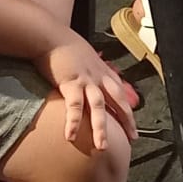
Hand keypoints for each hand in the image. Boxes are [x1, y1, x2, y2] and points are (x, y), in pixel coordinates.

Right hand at [35, 32, 137, 146]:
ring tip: (102, 146)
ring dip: (101, 128)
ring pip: (99, 106)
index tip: (132, 122)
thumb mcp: (83, 55)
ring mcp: (85, 79)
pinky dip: (74, 121)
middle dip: (126, 119)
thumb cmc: (63, 44)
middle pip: (117, 100)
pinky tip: (71, 136)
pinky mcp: (70, 82)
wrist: (50, 34)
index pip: (119, 91)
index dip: (127, 107)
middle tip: (133, 137)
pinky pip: (75, 106)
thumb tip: (89, 81)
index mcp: (101, 69)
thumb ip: (89, 68)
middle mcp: (97, 75)